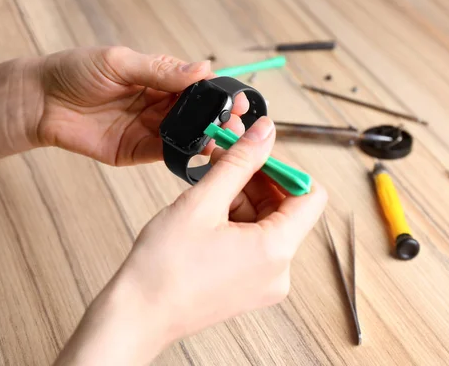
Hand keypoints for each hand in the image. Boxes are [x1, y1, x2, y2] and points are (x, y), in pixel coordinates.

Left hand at [38, 46, 247, 165]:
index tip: (237, 99)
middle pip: (198, 114)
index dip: (218, 93)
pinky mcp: (140, 151)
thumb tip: (201, 68)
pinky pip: (169, 153)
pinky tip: (202, 150)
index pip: (197, 86)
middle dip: (220, 118)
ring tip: (226, 138)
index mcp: (159, 78)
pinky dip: (187, 153)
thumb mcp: (119, 62)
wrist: (40, 103)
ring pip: (189, 135)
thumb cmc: (75, 72)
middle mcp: (160, 105)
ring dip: (208, 137)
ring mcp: (151, 129)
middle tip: (238, 123)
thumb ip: (161, 70)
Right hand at [53, 117, 327, 365]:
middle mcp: (279, 270)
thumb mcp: (203, 202)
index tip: (256, 156)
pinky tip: (209, 213)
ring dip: (243, 198)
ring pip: (268, 223)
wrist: (138, 315)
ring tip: (208, 190)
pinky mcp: (250, 285)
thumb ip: (239, 162)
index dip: (284, 169)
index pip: (310, 195)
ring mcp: (265, 280)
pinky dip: (237, 221)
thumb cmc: (163, 269)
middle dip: (257, 180)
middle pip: (287, 208)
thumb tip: (264, 133)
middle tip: (225, 162)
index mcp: (276, 250)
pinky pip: (255, 242)